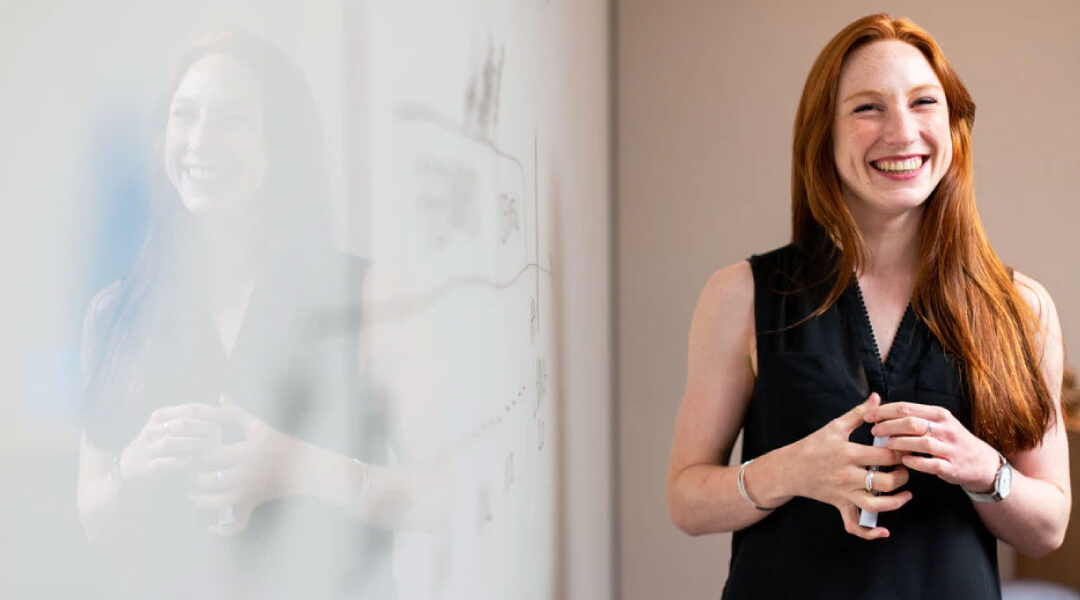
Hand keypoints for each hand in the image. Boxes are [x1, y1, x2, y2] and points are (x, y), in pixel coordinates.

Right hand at [119, 403, 227, 489]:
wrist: (130, 467)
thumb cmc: (160, 445)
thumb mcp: (171, 426)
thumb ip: (193, 417)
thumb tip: (226, 405)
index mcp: (161, 415)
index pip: (191, 409)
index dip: (213, 412)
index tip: (231, 418)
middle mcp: (153, 429)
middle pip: (184, 423)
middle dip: (206, 428)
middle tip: (222, 435)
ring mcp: (148, 448)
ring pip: (172, 442)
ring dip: (194, 445)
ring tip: (211, 448)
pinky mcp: (147, 467)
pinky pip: (165, 463)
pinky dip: (180, 462)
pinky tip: (193, 461)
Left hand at [187, 396, 304, 534]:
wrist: (303, 466)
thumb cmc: (279, 443)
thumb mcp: (258, 426)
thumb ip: (236, 414)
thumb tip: (221, 398)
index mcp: (243, 453)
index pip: (209, 455)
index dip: (194, 455)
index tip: (186, 453)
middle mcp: (243, 474)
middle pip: (208, 480)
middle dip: (194, 479)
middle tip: (188, 474)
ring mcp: (248, 491)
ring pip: (217, 503)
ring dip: (201, 501)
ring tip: (193, 495)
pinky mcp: (253, 503)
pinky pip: (238, 523)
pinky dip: (223, 530)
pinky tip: (210, 528)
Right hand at [788, 392, 911, 539]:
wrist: (789, 468)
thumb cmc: (813, 445)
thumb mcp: (835, 426)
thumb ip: (859, 413)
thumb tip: (877, 398)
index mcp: (848, 453)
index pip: (885, 456)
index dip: (901, 452)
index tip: (908, 448)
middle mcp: (847, 476)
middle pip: (886, 482)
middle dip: (902, 475)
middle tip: (906, 468)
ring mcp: (844, 493)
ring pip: (876, 505)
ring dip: (896, 502)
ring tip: (906, 493)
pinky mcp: (840, 506)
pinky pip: (855, 525)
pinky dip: (870, 533)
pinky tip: (884, 531)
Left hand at [864, 402, 1000, 492]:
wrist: (982, 463)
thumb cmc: (951, 440)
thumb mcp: (938, 423)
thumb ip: (915, 417)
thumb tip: (882, 412)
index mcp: (939, 414)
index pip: (907, 408)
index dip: (884, 411)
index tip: (868, 415)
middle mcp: (946, 429)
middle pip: (911, 423)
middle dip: (888, 426)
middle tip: (874, 430)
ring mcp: (950, 448)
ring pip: (921, 442)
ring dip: (900, 443)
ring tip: (886, 445)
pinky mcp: (952, 467)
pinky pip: (931, 464)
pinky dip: (915, 462)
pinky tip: (904, 460)